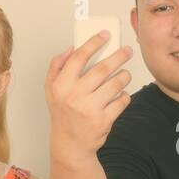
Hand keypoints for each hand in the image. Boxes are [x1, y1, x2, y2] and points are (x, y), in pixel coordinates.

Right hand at [45, 33, 132, 157]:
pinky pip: (122, 100)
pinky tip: (119, 95)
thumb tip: (71, 48)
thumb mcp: (51, 90)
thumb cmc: (62, 113)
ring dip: (124, 76)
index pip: (79, 57)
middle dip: (119, 56)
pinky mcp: (104, 120)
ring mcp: (89, 109)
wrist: (70, 144)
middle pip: (102, 68)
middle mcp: (74, 96)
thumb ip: (57, 67)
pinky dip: (124, 96)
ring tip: (124, 74)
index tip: (105, 35)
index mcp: (60, 86)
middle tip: (127, 50)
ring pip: (116, 83)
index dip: (94, 42)